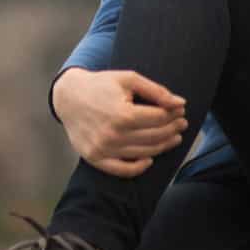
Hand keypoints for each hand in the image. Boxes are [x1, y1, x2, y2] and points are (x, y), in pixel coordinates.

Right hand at [53, 68, 187, 177]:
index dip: (174, 114)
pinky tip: (150, 158)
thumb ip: (156, 91)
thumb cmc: (100, 85)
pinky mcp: (95, 158)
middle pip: (155, 137)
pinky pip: (123, 170)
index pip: (159, 118)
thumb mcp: (128, 79)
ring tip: (173, 137)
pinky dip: (139, 167)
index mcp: (123, 114)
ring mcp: (103, 149)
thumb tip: (180, 104)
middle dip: (172, 129)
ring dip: (163, 146)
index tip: (181, 111)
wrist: (68, 97)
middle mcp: (113, 135)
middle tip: (181, 124)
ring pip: (144, 153)